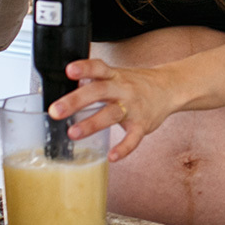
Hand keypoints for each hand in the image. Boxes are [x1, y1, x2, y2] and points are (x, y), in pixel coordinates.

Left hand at [47, 58, 175, 162]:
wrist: (169, 88)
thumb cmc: (136, 84)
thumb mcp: (116, 75)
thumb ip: (93, 81)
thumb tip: (67, 89)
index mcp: (114, 76)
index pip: (98, 68)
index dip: (84, 68)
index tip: (69, 70)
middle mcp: (123, 89)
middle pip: (99, 91)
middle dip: (76, 100)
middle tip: (56, 110)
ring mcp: (134, 107)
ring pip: (112, 114)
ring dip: (92, 123)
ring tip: (73, 133)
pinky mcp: (143, 125)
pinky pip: (133, 138)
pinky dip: (124, 148)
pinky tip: (112, 156)